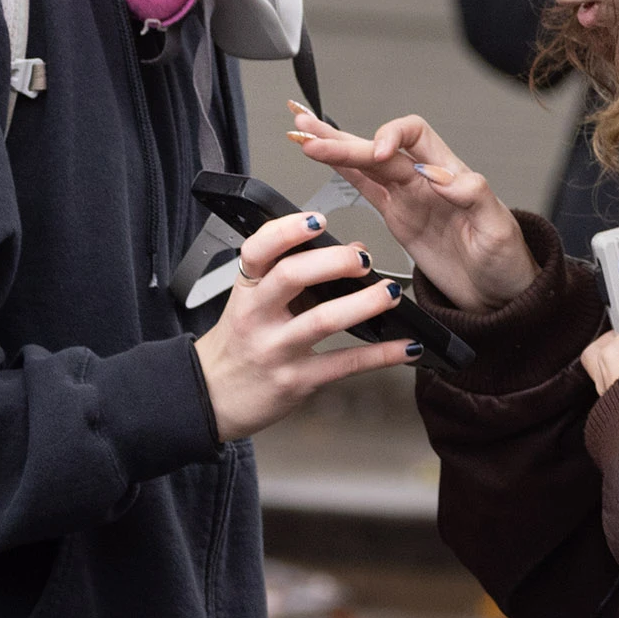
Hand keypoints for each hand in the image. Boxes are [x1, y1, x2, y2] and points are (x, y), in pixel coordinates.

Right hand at [193, 210, 416, 440]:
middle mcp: (257, 316)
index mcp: (247, 289)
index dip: (286, 231)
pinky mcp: (296, 380)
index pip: (258, 250)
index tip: (318, 221)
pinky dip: (381, 355)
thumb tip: (356, 251)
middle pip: (291, 276)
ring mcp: (275, 349)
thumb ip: (302, 276)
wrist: (213, 396)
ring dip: (364, 304)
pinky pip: (344, 364)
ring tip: (391, 293)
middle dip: (333, 262)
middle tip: (363, 259)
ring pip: (322, 320)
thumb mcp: (258, 302)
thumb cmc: (240, 343)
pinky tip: (406, 347)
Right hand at [288, 104, 536, 312]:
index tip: (377, 153)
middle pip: (377, 148)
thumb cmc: (506, 261)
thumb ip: (472, 196)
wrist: (499, 295)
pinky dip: (339, 172)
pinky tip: (318, 157)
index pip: (415, 135)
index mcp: (450, 173)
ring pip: (364, 164)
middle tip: (311, 136)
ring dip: (333, 148)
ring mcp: (408, 197)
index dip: (392, 137)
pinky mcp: (396, 217)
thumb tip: (439, 174)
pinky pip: (363, 188)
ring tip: (302, 132)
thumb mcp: (499, 229)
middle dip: (344, 141)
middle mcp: (424, 179)